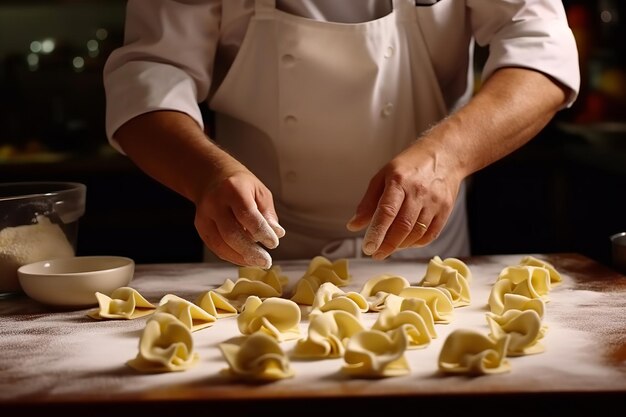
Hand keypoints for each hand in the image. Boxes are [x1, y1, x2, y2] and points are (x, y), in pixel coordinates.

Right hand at [194, 165, 284, 268]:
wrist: (212, 177)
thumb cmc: (241, 185)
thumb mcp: (259, 192)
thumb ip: (267, 213)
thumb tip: (277, 234)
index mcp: (233, 189)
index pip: (248, 215)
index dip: (262, 232)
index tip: (273, 243)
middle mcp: (215, 202)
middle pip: (231, 233)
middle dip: (251, 251)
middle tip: (266, 261)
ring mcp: (205, 215)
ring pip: (221, 243)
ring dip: (241, 257)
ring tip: (257, 262)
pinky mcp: (201, 226)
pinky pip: (215, 247)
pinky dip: (231, 256)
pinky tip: (245, 259)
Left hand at [346, 140, 461, 259]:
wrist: (445, 154)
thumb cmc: (410, 166)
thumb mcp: (383, 176)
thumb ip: (368, 202)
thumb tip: (354, 226)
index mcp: (399, 181)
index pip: (387, 212)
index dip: (376, 232)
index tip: (367, 247)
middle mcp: (418, 192)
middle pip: (403, 226)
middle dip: (387, 245)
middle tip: (375, 254)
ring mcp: (434, 201)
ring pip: (417, 233)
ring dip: (400, 245)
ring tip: (388, 247)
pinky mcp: (446, 209)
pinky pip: (431, 234)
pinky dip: (416, 243)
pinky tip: (406, 243)